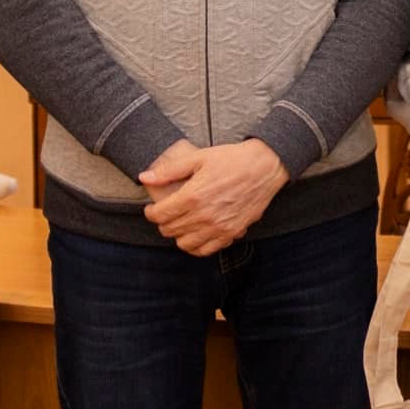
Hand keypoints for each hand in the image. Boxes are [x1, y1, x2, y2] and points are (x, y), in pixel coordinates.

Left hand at [140, 139, 287, 255]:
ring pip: (185, 244)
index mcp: (193, 196)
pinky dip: (196, 246)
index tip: (152, 209)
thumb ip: (169, 171)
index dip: (151, 213)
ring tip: (180, 224)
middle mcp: (204, 215)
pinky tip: (196, 234)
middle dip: (163, 222)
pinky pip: (206, 250)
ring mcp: (219, 227)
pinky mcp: (232, 233)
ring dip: (178, 235)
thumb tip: (144, 177)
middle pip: (170, 230)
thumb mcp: (198, 158)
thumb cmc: (232, 159)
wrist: (264, 167)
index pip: (160, 215)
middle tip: (166, 214)